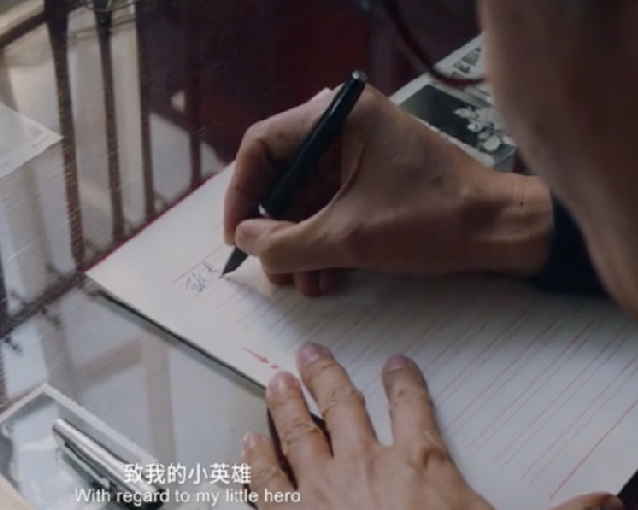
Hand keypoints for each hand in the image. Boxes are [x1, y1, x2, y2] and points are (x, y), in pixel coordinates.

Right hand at [224, 85, 551, 295]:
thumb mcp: (347, 237)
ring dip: (299, 242)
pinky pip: (331, 205)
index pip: (261, 146)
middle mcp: (345, 125)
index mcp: (337, 118)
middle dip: (275, 228)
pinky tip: (325, 276)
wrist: (502, 232)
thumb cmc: (431, 221)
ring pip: (306, 197)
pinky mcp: (374, 175)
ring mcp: (361, 150)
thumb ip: (284, 242)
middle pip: (282, 175)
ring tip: (303, 282)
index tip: (238, 236)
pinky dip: (323, 240)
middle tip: (271, 267)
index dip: (242, 194)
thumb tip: (244, 240)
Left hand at [241, 343, 621, 509]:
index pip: (413, 407)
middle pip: (343, 405)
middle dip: (327, 375)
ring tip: (276, 379)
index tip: (398, 363)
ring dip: (286, 403)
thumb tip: (606, 504)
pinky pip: (266, 483)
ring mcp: (323, 490)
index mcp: (420, 464)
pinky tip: (247, 440)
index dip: (406, 382)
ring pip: (299, 431)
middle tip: (311, 353)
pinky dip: (255, 459)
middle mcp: (366, 465)